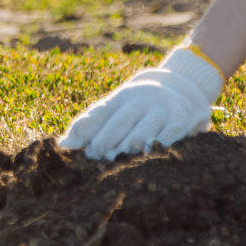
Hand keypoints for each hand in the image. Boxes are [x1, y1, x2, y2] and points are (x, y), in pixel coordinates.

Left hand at [59, 48, 223, 159]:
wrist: (181, 85)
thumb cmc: (138, 105)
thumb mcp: (115, 108)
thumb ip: (90, 125)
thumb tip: (63, 146)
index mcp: (119, 98)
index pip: (99, 113)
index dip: (86, 131)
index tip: (74, 149)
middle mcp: (140, 100)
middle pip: (120, 121)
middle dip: (107, 140)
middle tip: (95, 158)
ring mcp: (162, 109)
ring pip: (144, 129)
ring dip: (131, 145)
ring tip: (119, 161)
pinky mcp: (182, 119)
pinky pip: (171, 133)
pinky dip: (161, 145)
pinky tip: (151, 157)